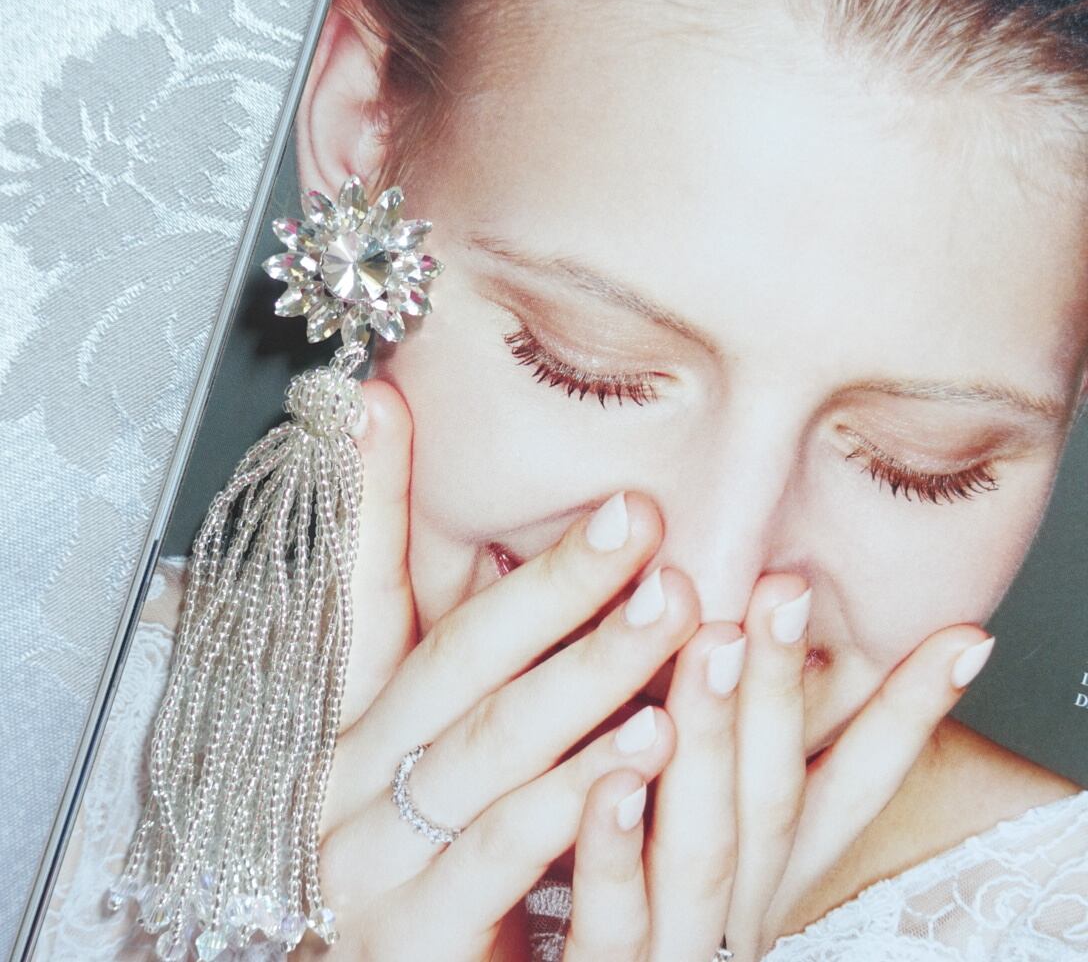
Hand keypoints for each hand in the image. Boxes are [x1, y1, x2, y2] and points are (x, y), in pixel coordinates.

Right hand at [295, 381, 699, 960]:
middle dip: (552, 589)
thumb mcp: (424, 730)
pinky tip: (648, 749)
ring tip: (675, 613)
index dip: (379, 502)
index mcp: (354, 717)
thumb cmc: (421, 843)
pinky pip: (500, 853)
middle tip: (640, 522)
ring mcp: (372, 857)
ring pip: (492, 747)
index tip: (398, 412)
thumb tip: (435, 470)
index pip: (367, 593)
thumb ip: (440, 624)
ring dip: (588, 675)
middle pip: (459, 662)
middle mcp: (349, 775)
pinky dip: (575, 801)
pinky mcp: (411, 935)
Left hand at [560, 573, 994, 961]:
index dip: (908, 717)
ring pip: (706, 846)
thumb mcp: (695, 829)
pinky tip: (612, 781)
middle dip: (781, 688)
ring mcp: (676, 946)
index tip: (962, 639)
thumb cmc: (637, 902)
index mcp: (768, 870)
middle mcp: (739, 907)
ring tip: (714, 645)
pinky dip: (616, 849)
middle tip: (782, 588)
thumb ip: (721, 754)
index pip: (854, 788)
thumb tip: (742, 636)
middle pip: (775, 796)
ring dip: (710, 740)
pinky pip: (614, 918)